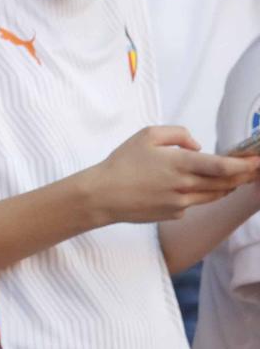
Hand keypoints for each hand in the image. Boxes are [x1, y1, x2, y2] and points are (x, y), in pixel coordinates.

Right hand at [83, 125, 259, 224]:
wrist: (103, 196)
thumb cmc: (122, 163)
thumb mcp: (146, 135)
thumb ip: (177, 134)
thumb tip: (198, 145)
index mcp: (179, 164)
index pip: (222, 166)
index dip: (244, 165)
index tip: (257, 161)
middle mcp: (185, 186)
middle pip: (226, 183)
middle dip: (244, 176)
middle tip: (256, 169)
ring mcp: (182, 204)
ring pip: (215, 194)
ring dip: (229, 186)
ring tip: (237, 178)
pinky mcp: (176, 215)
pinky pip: (195, 203)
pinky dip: (200, 194)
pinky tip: (192, 188)